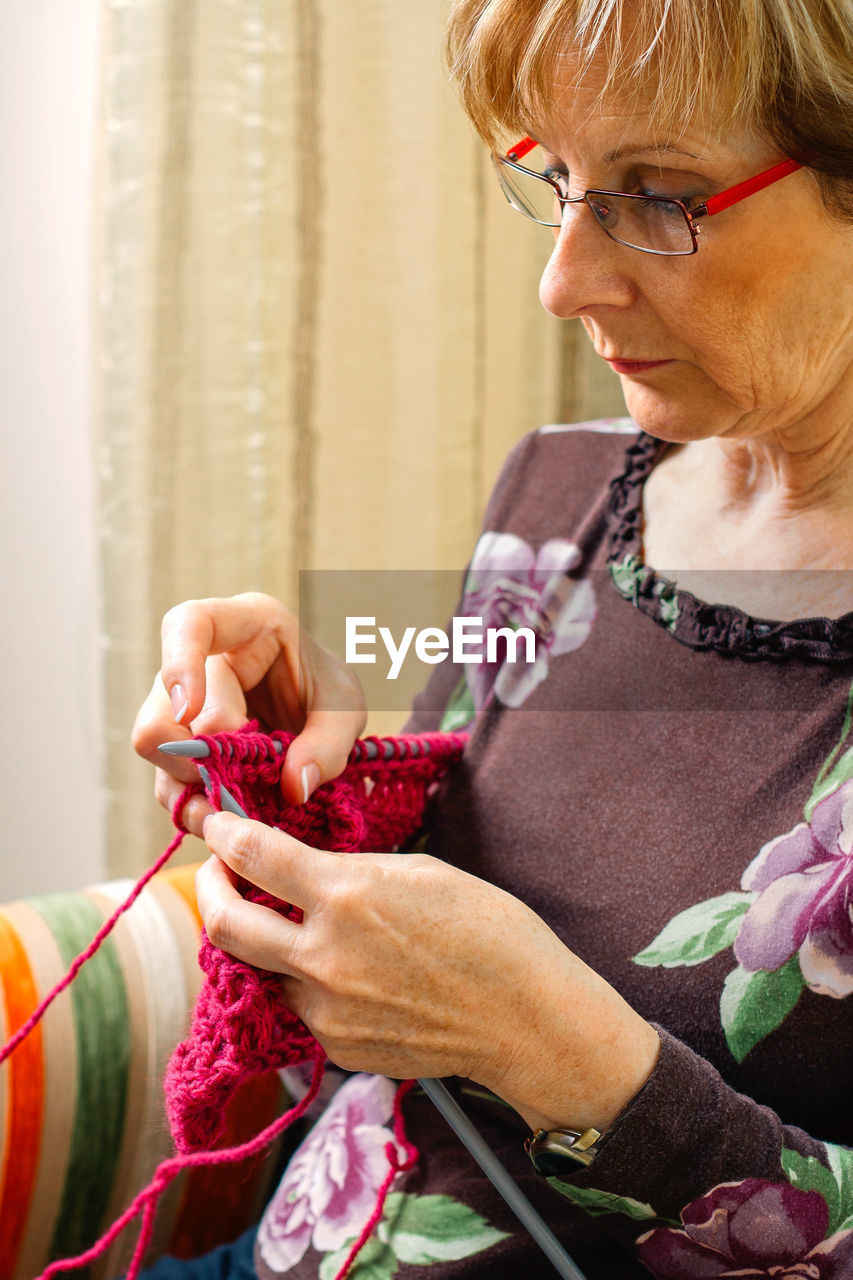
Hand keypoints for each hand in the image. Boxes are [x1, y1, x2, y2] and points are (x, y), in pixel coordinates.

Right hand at [132, 593, 366, 835]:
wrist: (318, 715)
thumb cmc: (326, 692)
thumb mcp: (345, 709)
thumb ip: (329, 744)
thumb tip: (294, 786)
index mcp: (244, 625)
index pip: (189, 623)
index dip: (179, 664)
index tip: (190, 710)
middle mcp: (201, 662)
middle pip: (163, 705)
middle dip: (204, 754)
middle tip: (243, 782)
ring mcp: (179, 703)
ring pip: (154, 746)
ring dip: (192, 785)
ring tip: (235, 808)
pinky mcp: (178, 746)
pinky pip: (166, 779)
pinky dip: (193, 805)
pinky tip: (225, 817)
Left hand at [196, 811, 660, 1133]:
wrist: (526, 1019)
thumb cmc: (488, 931)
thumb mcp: (419, 872)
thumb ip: (351, 870)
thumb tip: (306, 870)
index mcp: (346, 896)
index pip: (254, 856)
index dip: (225, 832)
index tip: (217, 824)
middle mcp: (324, 956)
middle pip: (224, 922)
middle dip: (210, 889)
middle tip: (218, 873)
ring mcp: (326, 1009)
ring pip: (261, 969)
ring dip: (264, 942)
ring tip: (292, 923)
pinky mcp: (338, 1047)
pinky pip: (300, 1006)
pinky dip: (306, 982)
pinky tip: (345, 970)